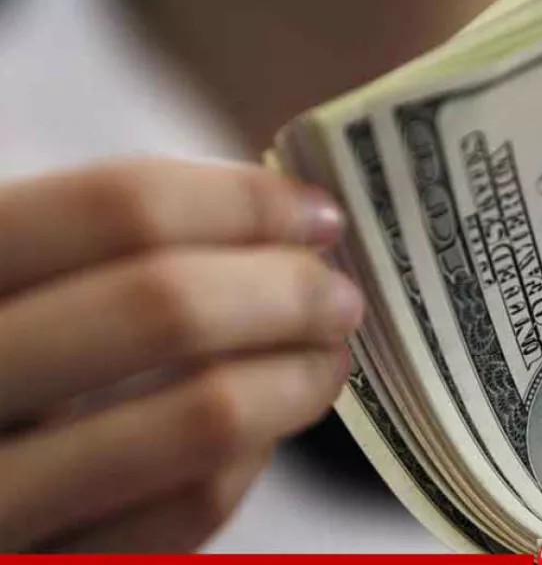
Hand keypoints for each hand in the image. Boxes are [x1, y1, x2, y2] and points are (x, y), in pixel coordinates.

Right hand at [0, 159, 362, 552]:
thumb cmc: (4, 355)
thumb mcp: (16, 282)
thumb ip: (106, 246)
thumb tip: (285, 220)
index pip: (119, 208)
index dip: (244, 202)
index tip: (317, 214)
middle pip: (170, 309)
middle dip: (289, 292)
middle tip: (340, 295)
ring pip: (203, 420)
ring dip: (296, 378)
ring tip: (326, 358)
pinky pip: (192, 507)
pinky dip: (253, 459)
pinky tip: (264, 430)